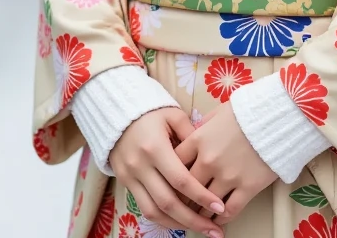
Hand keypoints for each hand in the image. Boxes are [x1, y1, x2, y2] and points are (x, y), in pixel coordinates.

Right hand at [109, 107, 225, 237]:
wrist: (116, 112)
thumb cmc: (150, 112)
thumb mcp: (173, 115)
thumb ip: (191, 134)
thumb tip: (208, 155)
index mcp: (155, 147)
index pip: (181, 180)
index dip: (201, 196)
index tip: (220, 207)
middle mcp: (141, 166)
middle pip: (168, 202)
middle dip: (193, 219)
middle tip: (214, 231)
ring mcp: (130, 177)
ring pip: (154, 211)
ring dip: (178, 224)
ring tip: (200, 230)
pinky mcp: (125, 183)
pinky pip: (144, 208)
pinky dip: (163, 218)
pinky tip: (180, 222)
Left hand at [174, 102, 277, 226]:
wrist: (278, 115)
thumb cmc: (248, 110)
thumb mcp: (220, 111)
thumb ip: (203, 126)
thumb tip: (193, 136)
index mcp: (199, 139)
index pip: (175, 163)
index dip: (171, 174)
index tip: (172, 180)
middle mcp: (209, 160)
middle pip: (187, 187)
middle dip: (184, 196)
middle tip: (182, 202)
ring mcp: (228, 176)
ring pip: (206, 203)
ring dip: (201, 210)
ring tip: (199, 214)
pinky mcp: (247, 187)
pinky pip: (229, 210)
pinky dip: (221, 217)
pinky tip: (218, 218)